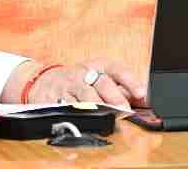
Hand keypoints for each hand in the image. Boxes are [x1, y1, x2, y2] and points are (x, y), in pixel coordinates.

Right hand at [7, 58, 146, 108]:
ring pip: (85, 98)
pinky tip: (85, 122)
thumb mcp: (98, 77)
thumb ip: (120, 88)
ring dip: (98, 109)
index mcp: (97, 65)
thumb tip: (143, 99)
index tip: (141, 93)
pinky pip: (67, 109)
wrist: (44, 81)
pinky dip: (77, 117)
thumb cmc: (79, 80)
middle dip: (115, 99)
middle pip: (102, 84)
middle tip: (125, 111)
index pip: (116, 70)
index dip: (130, 81)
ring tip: (108, 118)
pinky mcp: (55, 98)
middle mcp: (83, 73)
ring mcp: (68, 86)